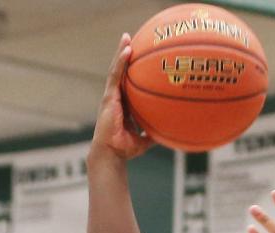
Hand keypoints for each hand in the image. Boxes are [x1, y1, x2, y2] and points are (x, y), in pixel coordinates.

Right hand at [90, 34, 153, 160]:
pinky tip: (126, 50)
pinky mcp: (108, 97)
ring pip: (115, 69)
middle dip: (124, 55)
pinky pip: (115, 76)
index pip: (126, 83)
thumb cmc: (125, 149)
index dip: (130, 70)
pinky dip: (120, 62)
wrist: (112, 153)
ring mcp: (110, 96)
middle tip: (130, 39)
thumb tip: (166, 134)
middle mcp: (115, 98)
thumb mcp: (143, 141)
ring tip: (127, 37)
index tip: (137, 57)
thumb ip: (152, 134)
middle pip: (120, 72)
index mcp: (122, 105)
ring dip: (121, 52)